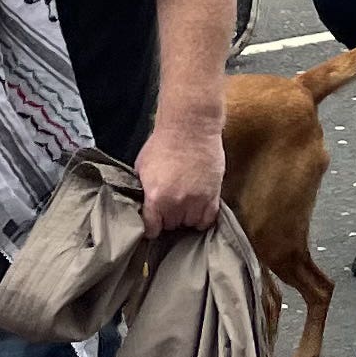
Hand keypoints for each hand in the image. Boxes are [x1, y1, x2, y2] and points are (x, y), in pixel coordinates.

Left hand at [137, 112, 220, 237]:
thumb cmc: (164, 143)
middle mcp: (176, 203)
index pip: (152, 229)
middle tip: (167, 205)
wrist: (190, 127)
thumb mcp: (142, 168)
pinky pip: (207, 220)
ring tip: (183, 203)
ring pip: (189, 224)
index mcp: (155, 197)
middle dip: (168, 217)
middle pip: (171, 226)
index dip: (151, 226)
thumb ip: (144, 191)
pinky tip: (196, 208)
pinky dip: (202, 217)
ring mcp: (197, 200)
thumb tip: (143, 205)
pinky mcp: (213, 195)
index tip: (152, 222)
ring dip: (185, 216)